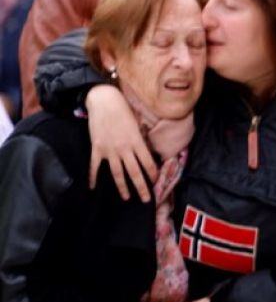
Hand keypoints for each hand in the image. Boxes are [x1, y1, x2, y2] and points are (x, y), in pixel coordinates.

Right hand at [86, 84, 155, 201]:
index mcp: (137, 142)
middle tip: (146, 200)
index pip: (148, 163)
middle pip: (135, 173)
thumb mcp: (138, 123)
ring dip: (123, 187)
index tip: (156, 182)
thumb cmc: (123, 109)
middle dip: (141, 188)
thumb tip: (147, 150)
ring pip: (117, 173)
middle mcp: (125, 149)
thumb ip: (141, 138)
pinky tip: (92, 188)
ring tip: (127, 198)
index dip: (153, 174)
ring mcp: (110, 150)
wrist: (103, 101)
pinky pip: (94, 167)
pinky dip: (93, 178)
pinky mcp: (96, 149)